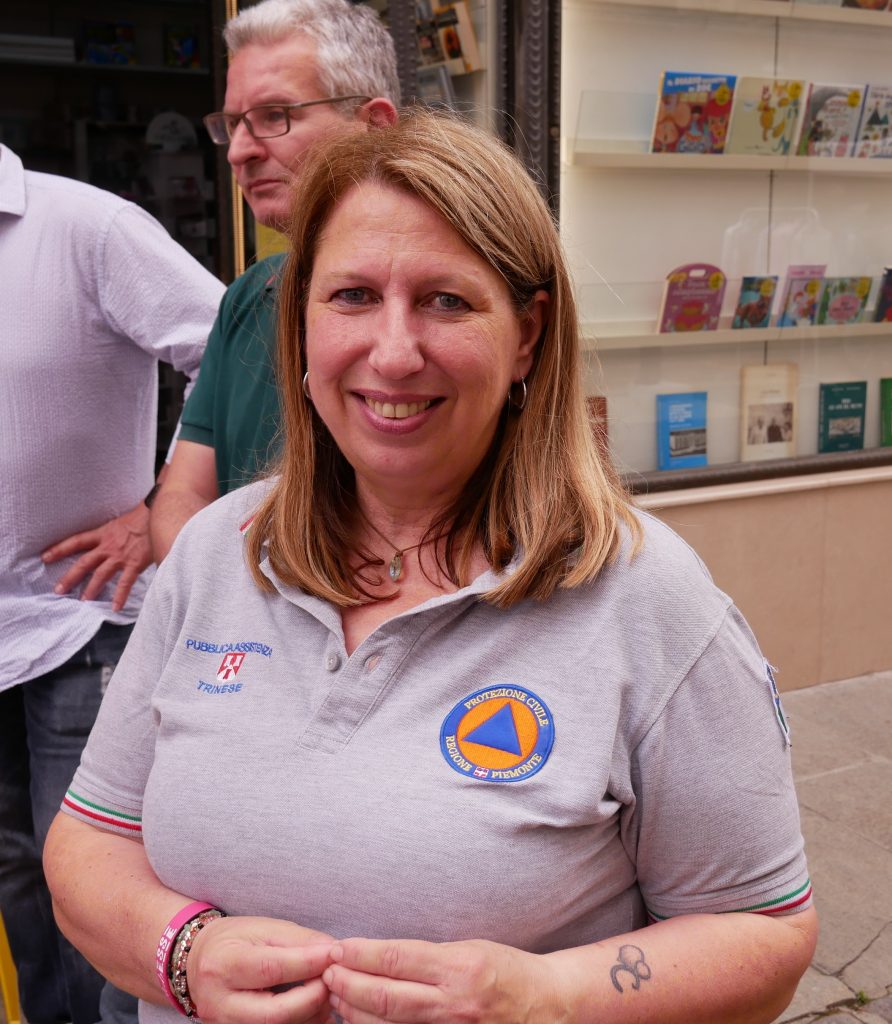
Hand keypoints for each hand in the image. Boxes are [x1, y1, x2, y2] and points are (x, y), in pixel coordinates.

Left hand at [41, 503, 152, 611]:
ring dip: (91, 589)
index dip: (60, 549)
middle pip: (84, 563)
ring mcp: (121, 556)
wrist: (159, 514)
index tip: (45, 557)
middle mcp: (108, 546)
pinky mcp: (134, 564)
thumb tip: (108, 543)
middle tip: (58, 590)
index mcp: (103, 533)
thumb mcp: (121, 523)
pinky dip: (120, 596)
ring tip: (83, 601)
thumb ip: (113, 535)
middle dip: (70, 577)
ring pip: (101, 575)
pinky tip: (115, 607)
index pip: (76, 541)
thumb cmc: (143, 516)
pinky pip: (125, 583)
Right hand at [186, 916, 335, 1023]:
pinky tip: (314, 1010)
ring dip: (310, 1015)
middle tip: (332, 980)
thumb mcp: (263, 928)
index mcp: (223, 964)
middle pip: (273, 1013)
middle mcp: (219, 1002)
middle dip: (312, 998)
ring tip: (326, 995)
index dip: (308, 963)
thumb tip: (333, 951)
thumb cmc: (234, 940)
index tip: (334, 955)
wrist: (198, 961)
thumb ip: (299, 940)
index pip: (270, 969)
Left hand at [323, 937, 560, 1023]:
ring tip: (336, 998)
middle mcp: (456, 1004)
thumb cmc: (507, 971)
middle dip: (348, 985)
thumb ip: (427, 959)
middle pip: (386, 998)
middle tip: (326, 973)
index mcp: (460, 968)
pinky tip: (362, 1023)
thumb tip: (380, 959)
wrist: (549, 1005)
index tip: (336, 948)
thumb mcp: (470, 950)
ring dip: (356, 1014)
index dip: (360, 954)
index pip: (397, 959)